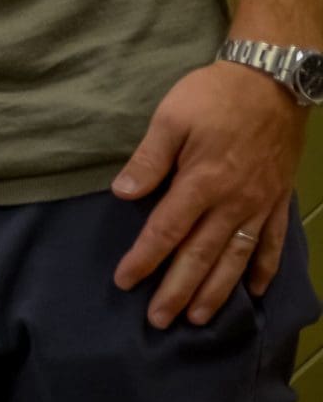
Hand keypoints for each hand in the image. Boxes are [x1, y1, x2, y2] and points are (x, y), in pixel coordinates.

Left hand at [111, 61, 308, 326]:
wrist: (272, 81)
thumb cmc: (214, 96)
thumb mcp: (171, 118)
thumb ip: (148, 160)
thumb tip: (122, 194)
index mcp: (202, 183)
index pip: (167, 231)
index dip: (145, 259)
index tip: (125, 282)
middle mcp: (233, 203)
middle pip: (201, 256)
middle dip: (179, 291)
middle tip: (159, 320)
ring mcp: (260, 205)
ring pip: (237, 259)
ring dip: (218, 291)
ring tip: (200, 318)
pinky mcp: (279, 201)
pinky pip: (274, 244)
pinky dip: (265, 269)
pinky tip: (257, 292)